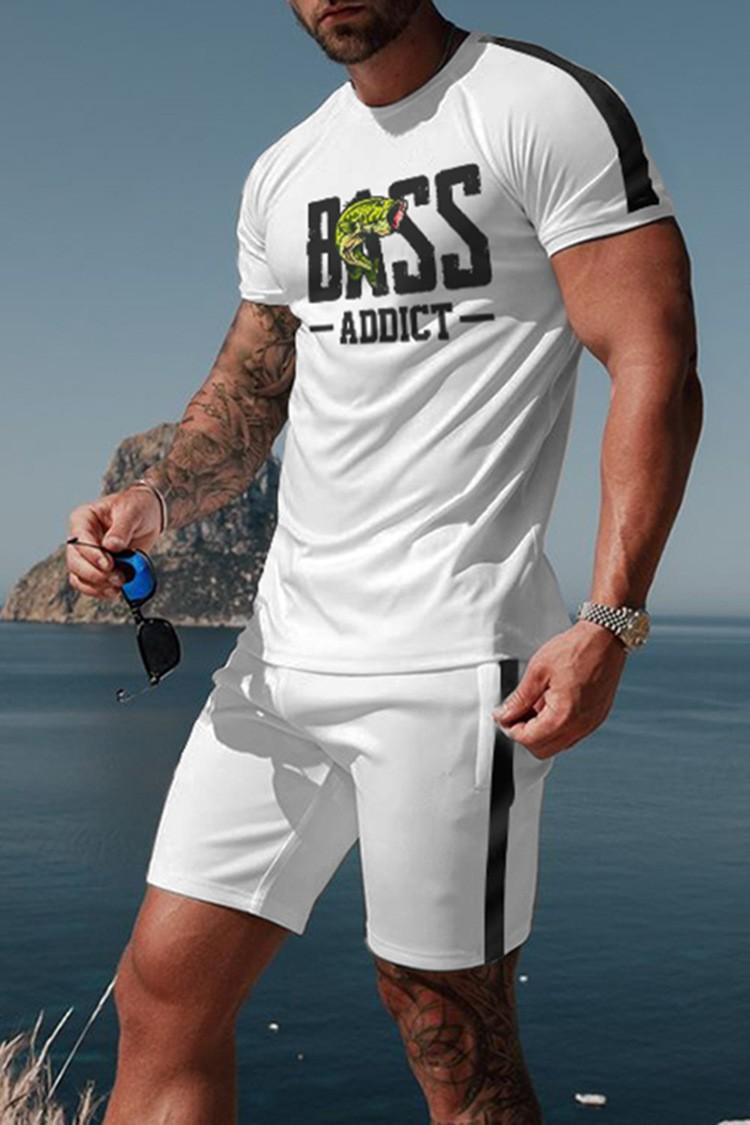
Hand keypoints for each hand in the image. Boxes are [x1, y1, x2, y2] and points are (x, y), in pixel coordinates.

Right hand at [65, 486, 162, 599]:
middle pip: (75, 563)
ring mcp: (87, 555)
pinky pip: (90, 585)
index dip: (92, 555)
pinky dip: (102, 591)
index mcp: (83, 519)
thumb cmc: (137, 507)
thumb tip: (112, 546)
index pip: (78, 540)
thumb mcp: (132, 511)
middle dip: (95, 574)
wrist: (148, 515)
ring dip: (98, 586)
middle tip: (117, 577)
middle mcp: (80, 538)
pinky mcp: (97, 568)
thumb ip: (121, 529)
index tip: (109, 564)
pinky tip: (116, 590)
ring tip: (119, 583)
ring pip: (79, 578)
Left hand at [492, 620, 627, 758]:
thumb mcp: (538, 671)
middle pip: (543, 750)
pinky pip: (571, 734)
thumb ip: (519, 699)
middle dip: (525, 735)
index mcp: (564, 716)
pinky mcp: (596, 718)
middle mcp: (580, 726)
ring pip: (557, 744)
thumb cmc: (575, 650)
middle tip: (515, 714)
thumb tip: (503, 715)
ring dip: (541, 732)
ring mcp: (590, 724)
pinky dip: (556, 727)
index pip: (529, 739)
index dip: (511, 730)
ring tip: (534, 705)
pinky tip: (550, 704)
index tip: (503, 717)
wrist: (605, 639)